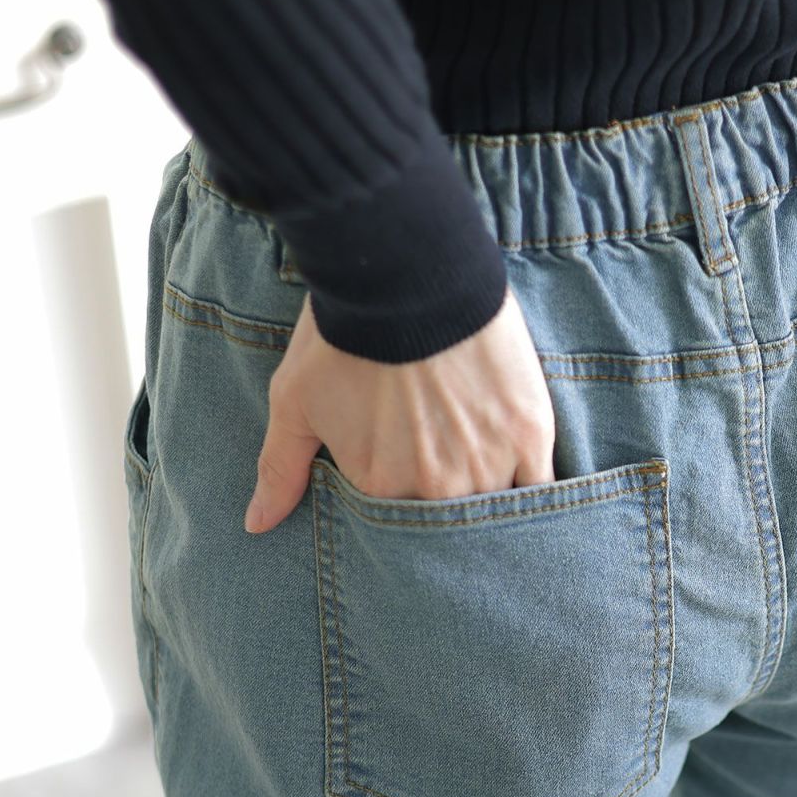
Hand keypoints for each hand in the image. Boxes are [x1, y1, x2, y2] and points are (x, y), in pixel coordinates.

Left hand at [244, 284, 555, 532]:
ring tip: (482, 464)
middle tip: (444, 464)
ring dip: (489, 498)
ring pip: (494, 507)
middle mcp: (435, 489)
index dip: (400, 498)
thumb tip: (257, 525)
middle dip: (444, 503)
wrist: (403, 270)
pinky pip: (539, 486)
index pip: (396, 522)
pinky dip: (532, 490)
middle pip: (447, 519)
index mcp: (380, 487)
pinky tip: (524, 476)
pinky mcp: (528, 435)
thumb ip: (281, 469)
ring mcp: (487, 464)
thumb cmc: (343, 333)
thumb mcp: (295, 401)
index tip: (405, 475)